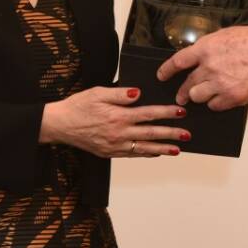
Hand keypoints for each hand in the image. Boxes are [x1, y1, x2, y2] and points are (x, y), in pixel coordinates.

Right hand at [40, 86, 189, 157]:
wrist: (60, 125)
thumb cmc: (78, 106)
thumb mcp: (97, 93)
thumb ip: (119, 94)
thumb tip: (138, 93)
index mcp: (118, 117)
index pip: (148, 114)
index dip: (166, 113)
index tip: (180, 111)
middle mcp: (119, 133)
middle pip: (151, 133)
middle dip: (171, 134)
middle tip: (187, 134)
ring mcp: (115, 146)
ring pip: (144, 148)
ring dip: (162, 149)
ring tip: (178, 149)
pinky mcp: (109, 152)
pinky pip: (132, 154)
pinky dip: (146, 154)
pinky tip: (156, 153)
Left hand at [155, 25, 247, 110]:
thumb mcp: (226, 34)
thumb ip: (208, 47)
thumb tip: (196, 57)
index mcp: (206, 48)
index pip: (177, 62)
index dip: (166, 71)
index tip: (162, 76)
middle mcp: (210, 67)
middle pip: (187, 85)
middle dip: (182, 92)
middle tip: (181, 96)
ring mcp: (221, 84)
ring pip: (198, 97)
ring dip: (200, 95)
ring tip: (205, 93)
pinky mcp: (233, 97)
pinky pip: (214, 106)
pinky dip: (216, 103)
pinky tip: (222, 96)